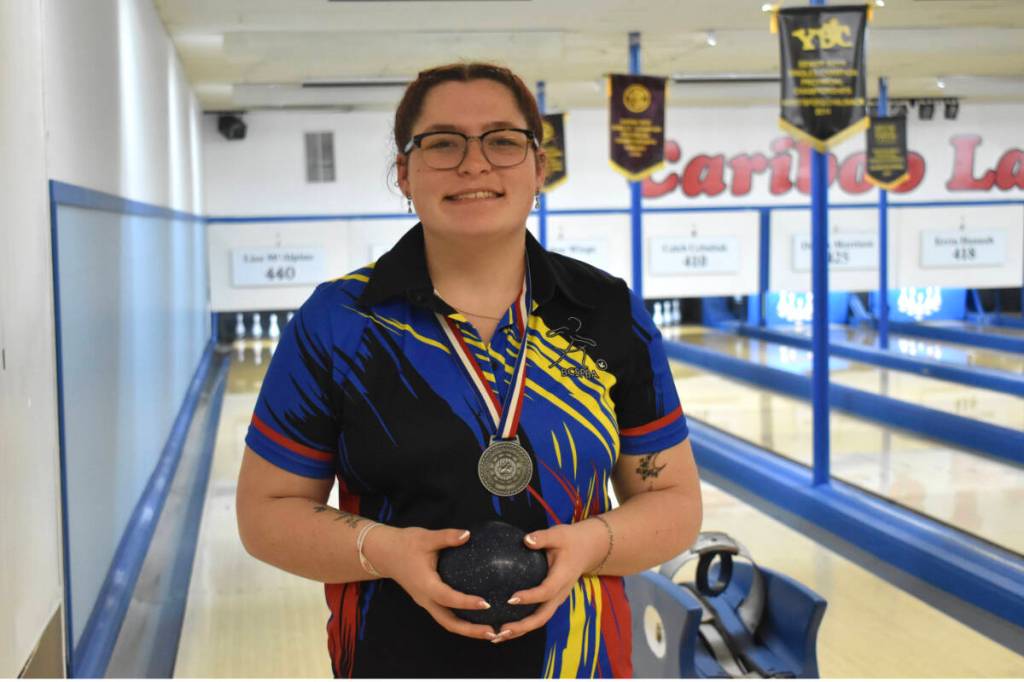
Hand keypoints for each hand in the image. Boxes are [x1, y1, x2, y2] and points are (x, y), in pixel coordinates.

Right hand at [363, 525, 497, 640]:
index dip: (467, 603)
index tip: (486, 604)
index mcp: (425, 585)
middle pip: (449, 622)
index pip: (448, 598)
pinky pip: (445, 616)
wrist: (384, 553)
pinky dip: (461, 621)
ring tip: (489, 632)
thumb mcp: (426, 537)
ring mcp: (426, 602)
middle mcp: (425, 598)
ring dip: (467, 630)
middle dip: (470, 630)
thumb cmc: (405, 544)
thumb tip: (468, 534)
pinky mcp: (428, 600)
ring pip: (447, 622)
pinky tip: (477, 618)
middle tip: (493, 632)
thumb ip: (447, 537)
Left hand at [490, 519, 607, 643]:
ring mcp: (556, 600)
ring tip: (498, 637)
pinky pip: (537, 616)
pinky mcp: (551, 601)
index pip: (546, 591)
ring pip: (540, 620)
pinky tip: (504, 628)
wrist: (586, 549)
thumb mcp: (558, 534)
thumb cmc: (569, 540)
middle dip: (523, 626)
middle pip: (542, 616)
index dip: (530, 597)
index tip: (510, 599)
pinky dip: (523, 626)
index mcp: (562, 577)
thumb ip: (542, 537)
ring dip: (520, 631)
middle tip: (501, 630)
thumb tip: (526, 540)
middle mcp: (560, 593)